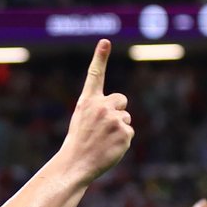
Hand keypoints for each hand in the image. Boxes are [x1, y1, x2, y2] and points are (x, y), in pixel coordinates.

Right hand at [58, 39, 133, 184]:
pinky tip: (110, 148)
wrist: (76, 164)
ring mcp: (114, 120)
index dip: (100, 57)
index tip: (105, 42)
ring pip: (126, 118)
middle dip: (117, 111)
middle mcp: (101, 107)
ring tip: (104, 141)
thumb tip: (120, 111)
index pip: (95, 75)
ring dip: (119, 129)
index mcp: (88, 101)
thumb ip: (99, 109)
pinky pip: (129, 133)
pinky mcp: (125, 133)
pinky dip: (122, 142)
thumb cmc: (79, 143)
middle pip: (121, 100)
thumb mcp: (82, 120)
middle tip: (103, 128)